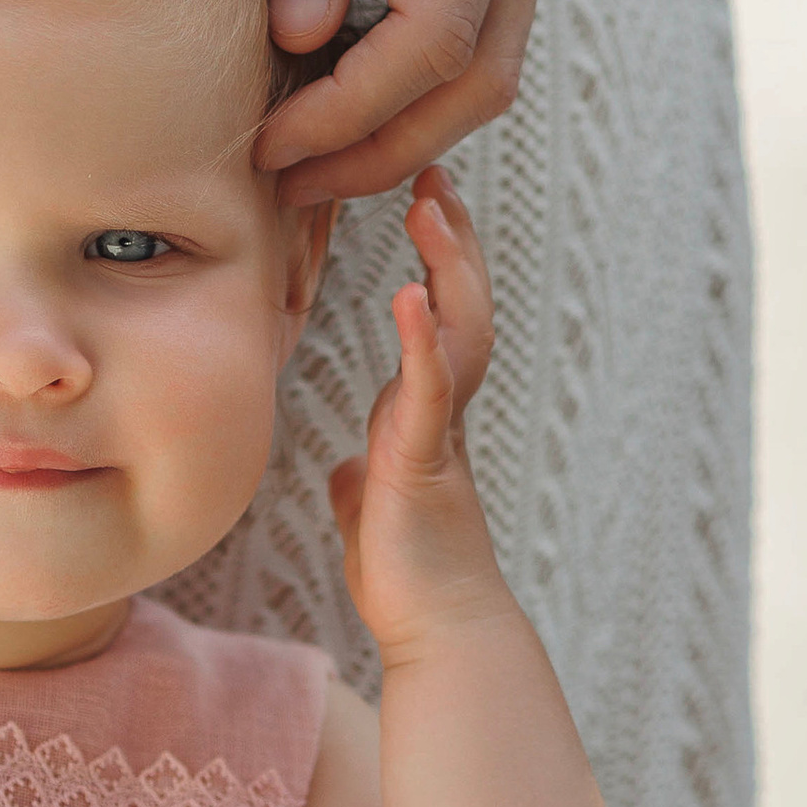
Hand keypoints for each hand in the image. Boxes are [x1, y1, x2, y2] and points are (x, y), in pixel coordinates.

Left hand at [250, 0, 567, 206]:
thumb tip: (299, 38)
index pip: (430, 41)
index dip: (348, 112)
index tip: (266, 144)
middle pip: (477, 77)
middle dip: (382, 148)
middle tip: (282, 184)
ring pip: (489, 57)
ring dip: (404, 119)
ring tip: (305, 150)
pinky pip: (481, 12)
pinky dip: (419, 68)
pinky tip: (342, 77)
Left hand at [328, 172, 511, 656]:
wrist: (439, 632)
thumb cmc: (408, 579)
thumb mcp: (371, 514)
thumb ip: (363, 482)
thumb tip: (347, 473)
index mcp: (421, 416)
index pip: (436, 318)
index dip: (436, 261)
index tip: (425, 202)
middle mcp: (439, 412)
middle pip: (459, 304)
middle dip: (450, 239)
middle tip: (435, 174)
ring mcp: (438, 432)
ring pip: (458, 330)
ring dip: (447, 266)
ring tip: (432, 206)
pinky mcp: (425, 460)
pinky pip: (428, 389)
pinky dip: (423, 338)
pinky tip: (411, 292)